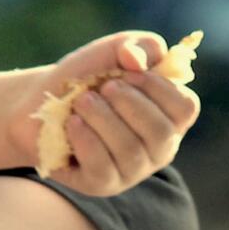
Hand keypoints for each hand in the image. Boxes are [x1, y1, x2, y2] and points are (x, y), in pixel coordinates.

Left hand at [12, 32, 200, 196]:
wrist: (43, 100)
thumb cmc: (89, 76)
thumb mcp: (116, 50)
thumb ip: (140, 45)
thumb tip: (137, 61)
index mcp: (170, 116)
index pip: (185, 109)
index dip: (160, 88)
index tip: (129, 72)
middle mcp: (158, 148)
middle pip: (160, 132)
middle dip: (129, 104)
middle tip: (103, 87)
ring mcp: (131, 170)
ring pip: (129, 150)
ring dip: (103, 119)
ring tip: (81, 101)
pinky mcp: (101, 184)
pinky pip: (101, 167)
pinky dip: (86, 139)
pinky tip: (72, 122)